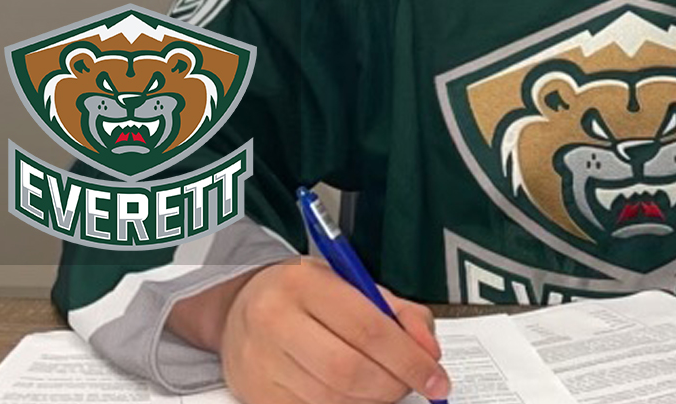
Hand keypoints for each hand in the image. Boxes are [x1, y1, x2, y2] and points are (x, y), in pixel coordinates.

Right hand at [218, 257, 448, 403]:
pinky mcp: (256, 394)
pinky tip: (353, 394)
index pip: (369, 328)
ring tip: (382, 386)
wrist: (239, 309)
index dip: (410, 359)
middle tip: (411, 384)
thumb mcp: (351, 284)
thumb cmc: (303, 295)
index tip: (436, 377)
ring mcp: (260, 362)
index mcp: (303, 283)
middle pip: (350, 371)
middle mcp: (275, 321)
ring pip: (333, 399)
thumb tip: (428, 350)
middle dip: (393, 385)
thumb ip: (398, 312)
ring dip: (371, 401)